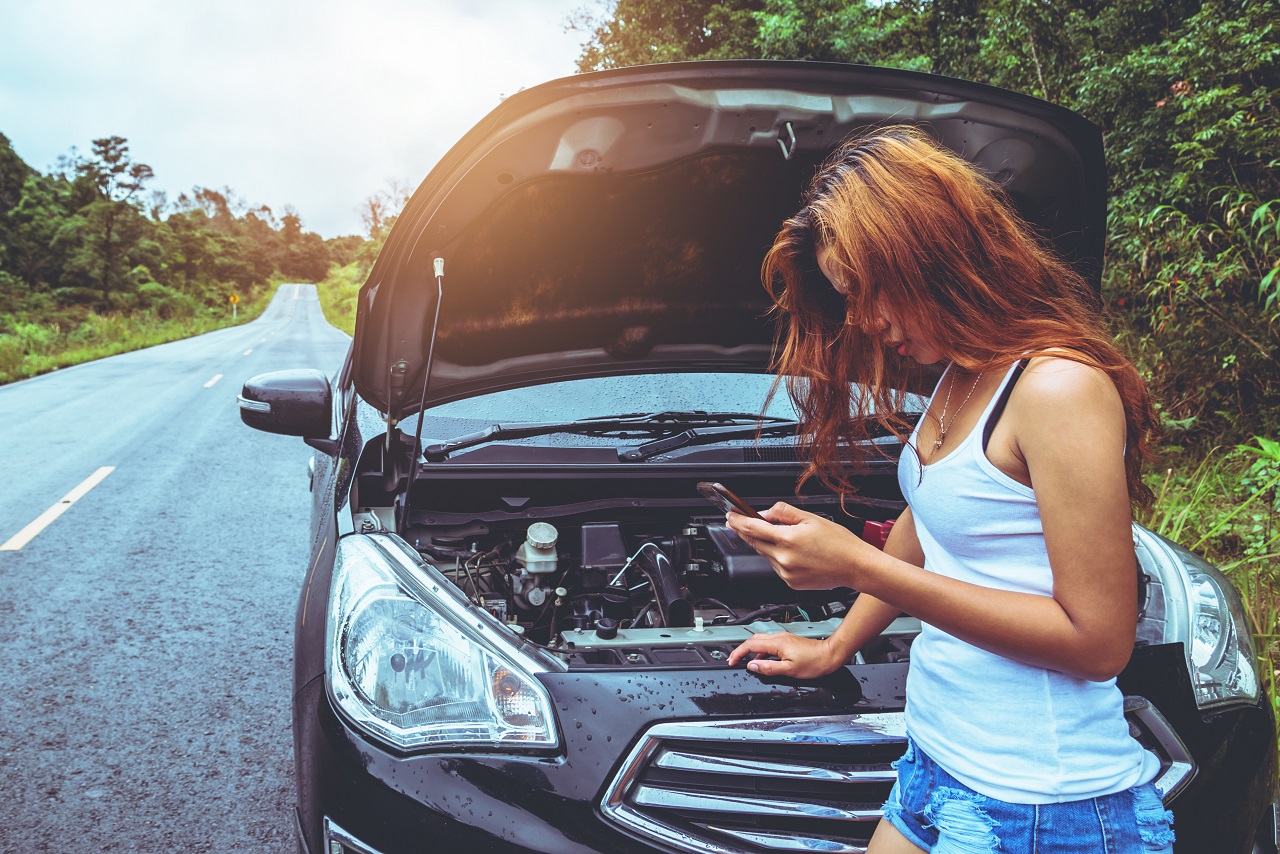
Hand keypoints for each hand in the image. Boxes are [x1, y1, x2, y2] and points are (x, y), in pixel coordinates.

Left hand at [726, 502, 880, 589]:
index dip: (737, 521)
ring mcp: (786, 573)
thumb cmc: (839, 543)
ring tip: (785, 538)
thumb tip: (764, 513)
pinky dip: (779, 558)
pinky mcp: (791, 583)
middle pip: (755, 542)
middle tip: (739, 522)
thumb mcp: (811, 518)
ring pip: (766, 555)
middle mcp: (784, 558)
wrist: (855, 566)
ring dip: (767, 545)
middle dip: (746, 532)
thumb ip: (783, 513)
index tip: (729, 517)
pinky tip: (794, 553)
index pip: (752, 528)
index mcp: (788, 539)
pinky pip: (777, 567)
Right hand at [726, 632, 842, 677]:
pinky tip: (764, 660)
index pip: (750, 645)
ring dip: (751, 650)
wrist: (829, 655)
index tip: (732, 660)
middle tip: (734, 660)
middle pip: (753, 640)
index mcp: (777, 643)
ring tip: (747, 662)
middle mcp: (779, 637)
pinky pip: (769, 643)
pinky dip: (761, 651)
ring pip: (761, 641)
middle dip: (741, 650)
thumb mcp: (789, 670)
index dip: (738, 653)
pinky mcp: (787, 641)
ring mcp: (783, 638)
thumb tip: (752, 666)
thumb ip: (769, 668)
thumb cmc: (814, 663)